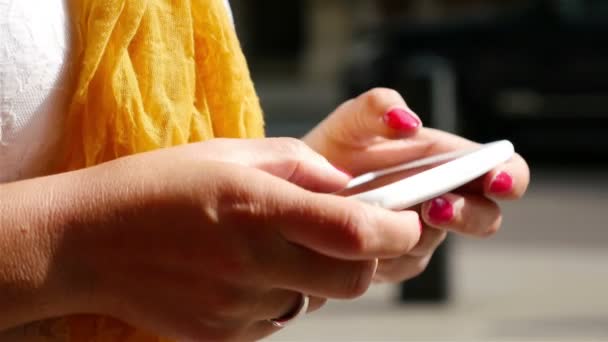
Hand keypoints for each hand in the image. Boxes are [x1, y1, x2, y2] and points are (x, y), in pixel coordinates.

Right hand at [3, 138, 420, 340]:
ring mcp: (237, 308)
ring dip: (314, 275)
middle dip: (367, 259)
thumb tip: (347, 186)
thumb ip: (299, 165)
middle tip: (347, 233)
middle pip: (353, 281)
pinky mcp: (223, 335)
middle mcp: (253, 264)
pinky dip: (278, 293)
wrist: (85, 241)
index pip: (356, 232)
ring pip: (314, 301)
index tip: (406, 219)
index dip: (397, 228)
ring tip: (273, 246)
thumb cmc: (155, 186)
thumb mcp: (227, 153)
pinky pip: (277, 318)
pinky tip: (242, 270)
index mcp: (258, 208)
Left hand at [304, 88, 529, 282]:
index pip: (500, 169)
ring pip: (437, 242)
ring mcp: (421, 231)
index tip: (497, 180)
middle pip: (485, 217)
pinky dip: (386, 250)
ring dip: (417, 232)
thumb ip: (377, 107)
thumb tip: (408, 121)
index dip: (509, 176)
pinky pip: (401, 262)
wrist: (302, 186)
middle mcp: (443, 197)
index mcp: (446, 160)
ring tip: (385, 216)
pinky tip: (361, 234)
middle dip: (468, 215)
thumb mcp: (351, 120)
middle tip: (435, 207)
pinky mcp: (395, 258)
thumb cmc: (335, 147)